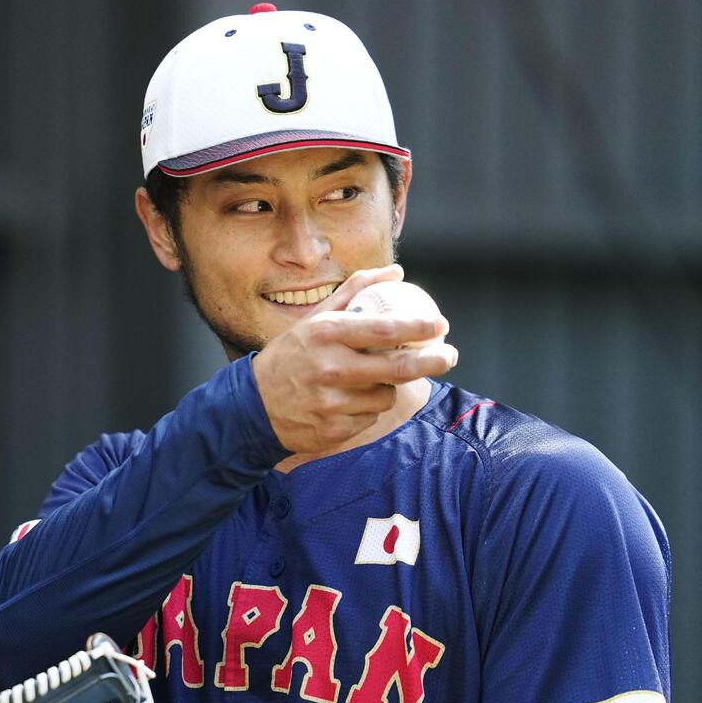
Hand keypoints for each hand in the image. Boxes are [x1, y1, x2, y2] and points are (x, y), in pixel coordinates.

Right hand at [251, 265, 457, 455]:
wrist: (252, 407)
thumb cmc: (289, 357)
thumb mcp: (315, 320)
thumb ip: (355, 293)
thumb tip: (396, 273)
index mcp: (326, 335)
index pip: (383, 329)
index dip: (418, 327)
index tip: (440, 325)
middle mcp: (330, 368)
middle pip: (397, 367)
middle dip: (431, 361)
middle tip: (449, 356)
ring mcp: (332, 403)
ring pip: (385, 395)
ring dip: (388, 387)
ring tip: (368, 381)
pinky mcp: (333, 429)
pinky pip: (369, 417)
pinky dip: (367, 408)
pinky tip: (348, 402)